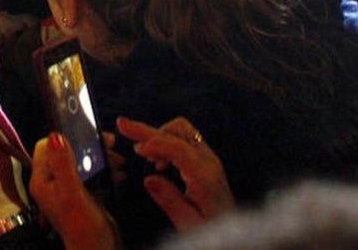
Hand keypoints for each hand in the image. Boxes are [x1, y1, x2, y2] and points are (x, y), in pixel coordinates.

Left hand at [27, 133, 117, 249]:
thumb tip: (54, 136)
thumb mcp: (72, 193)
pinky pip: (92, 175)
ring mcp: (67, 190)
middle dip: (88, 146)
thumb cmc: (83, 229)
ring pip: (81, 162)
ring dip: (99, 158)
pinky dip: (105, 170)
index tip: (85, 132)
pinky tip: (117, 173)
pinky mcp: (83, 196)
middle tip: (107, 143)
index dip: (64, 137)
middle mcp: (52, 184)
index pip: (46, 147)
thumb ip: (63, 164)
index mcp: (43, 181)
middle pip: (66, 152)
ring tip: (117, 160)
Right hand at [117, 116, 233, 229]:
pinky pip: (183, 139)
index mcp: (205, 177)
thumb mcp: (188, 223)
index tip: (136, 148)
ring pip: (181, 130)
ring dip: (158, 136)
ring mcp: (208, 159)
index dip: (156, 145)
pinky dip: (165, 142)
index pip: (179, 149)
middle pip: (178, 132)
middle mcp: (209, 162)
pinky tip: (157, 162)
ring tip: (142, 153)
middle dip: (148, 130)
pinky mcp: (204, 160)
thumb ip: (169, 200)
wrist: (233, 231)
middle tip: (124, 125)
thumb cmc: (211, 229)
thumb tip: (149, 179)